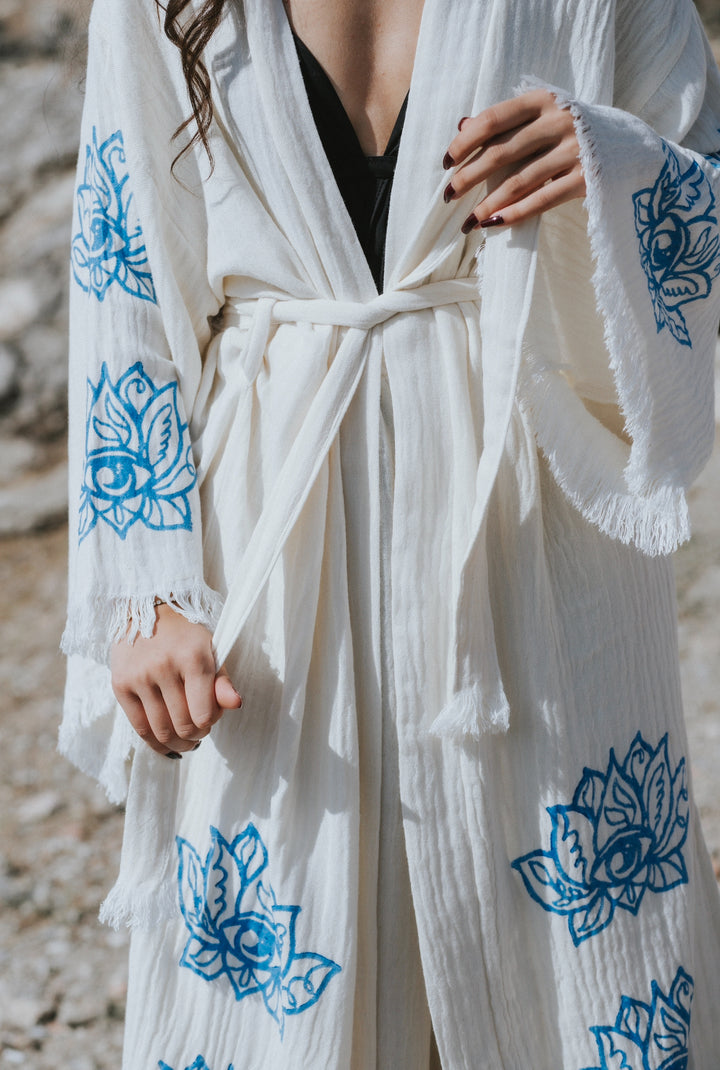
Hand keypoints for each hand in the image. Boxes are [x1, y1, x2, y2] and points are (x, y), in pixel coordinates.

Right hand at [110, 604, 242, 757]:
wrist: (146, 610)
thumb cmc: (185, 635)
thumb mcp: (210, 650)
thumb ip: (222, 681)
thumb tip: (236, 704)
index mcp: (193, 657)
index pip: (204, 714)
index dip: (211, 722)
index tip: (210, 716)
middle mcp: (164, 666)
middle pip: (183, 725)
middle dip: (195, 735)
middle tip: (198, 731)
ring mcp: (140, 677)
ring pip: (161, 730)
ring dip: (177, 743)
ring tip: (184, 741)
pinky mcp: (120, 684)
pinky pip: (139, 727)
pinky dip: (154, 742)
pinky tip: (165, 744)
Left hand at [442, 89, 585, 232]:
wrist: (632, 146)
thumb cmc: (575, 130)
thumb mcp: (545, 114)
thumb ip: (507, 120)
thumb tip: (462, 125)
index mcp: (544, 100)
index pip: (493, 120)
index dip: (465, 142)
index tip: (446, 162)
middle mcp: (559, 122)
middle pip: (501, 153)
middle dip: (469, 177)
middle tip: (449, 196)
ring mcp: (574, 151)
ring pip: (518, 182)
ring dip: (487, 205)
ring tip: (468, 222)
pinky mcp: (585, 179)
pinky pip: (541, 201)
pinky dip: (514, 215)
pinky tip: (493, 225)